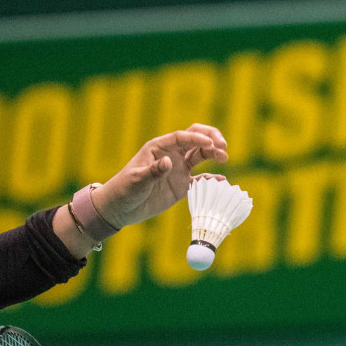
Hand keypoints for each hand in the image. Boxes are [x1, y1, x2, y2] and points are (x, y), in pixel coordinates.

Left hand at [93, 124, 228, 227]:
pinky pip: (200, 178)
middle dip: (211, 138)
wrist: (120, 208)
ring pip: (201, 155)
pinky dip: (211, 178)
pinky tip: (221, 180)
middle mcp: (171, 155)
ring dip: (214, 153)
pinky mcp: (182, 184)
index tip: (211, 143)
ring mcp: (178, 169)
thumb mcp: (137, 181)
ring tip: (225, 158)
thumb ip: (153, 171)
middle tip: (223, 146)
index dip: (197, 138)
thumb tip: (168, 162)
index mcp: (158, 148)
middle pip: (195, 139)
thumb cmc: (124, 190)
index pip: (182, 137)